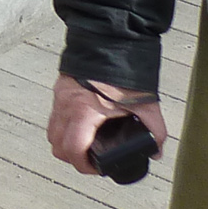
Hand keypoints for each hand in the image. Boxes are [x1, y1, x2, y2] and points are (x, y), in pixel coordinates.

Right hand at [47, 74, 169, 174]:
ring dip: (65, 143)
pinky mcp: (60, 88)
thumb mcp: (147, 105)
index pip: (72, 149)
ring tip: (84, 144)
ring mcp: (60, 96)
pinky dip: (64, 127)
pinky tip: (81, 126)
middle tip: (90, 158)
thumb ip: (155, 131)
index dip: (83, 166)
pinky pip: (54, 116)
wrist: (113, 40)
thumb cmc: (127, 72)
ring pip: (52, 132)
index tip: (96, 167)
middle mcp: (67, 105)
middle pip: (57, 145)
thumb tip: (155, 151)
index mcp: (85, 111)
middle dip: (72, 157)